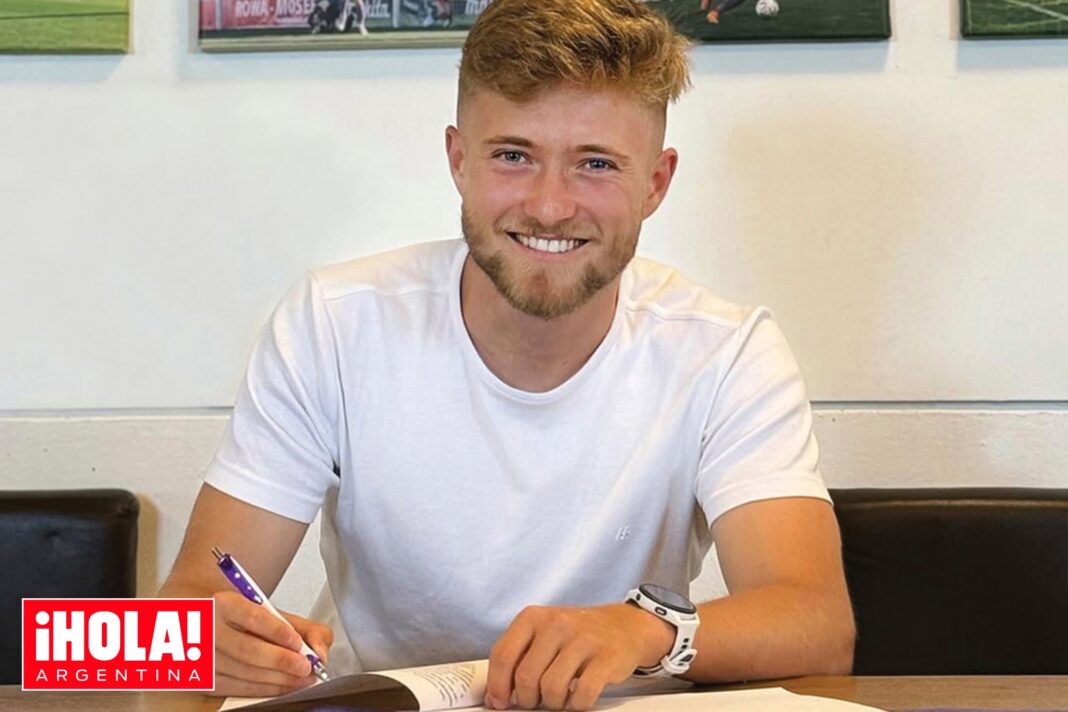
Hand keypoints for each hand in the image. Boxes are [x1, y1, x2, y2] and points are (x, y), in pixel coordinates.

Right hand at [210, 590, 333, 696]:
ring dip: (277, 679)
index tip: (298, 642)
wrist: (204, 627)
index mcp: (224, 603)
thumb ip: (305, 628)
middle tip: (305, 667)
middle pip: (247, 649)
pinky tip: (282, 687)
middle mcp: (207, 629)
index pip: (253, 617)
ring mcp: (201, 657)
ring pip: (242, 672)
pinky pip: (236, 689)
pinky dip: (264, 690)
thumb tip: (319, 651)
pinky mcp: (202, 680)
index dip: (277, 631)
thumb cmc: (243, 621)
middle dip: (281, 661)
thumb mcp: (274, 615)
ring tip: (301, 679)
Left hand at [484, 603, 673, 710]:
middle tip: (535, 701)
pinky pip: (582, 694)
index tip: (499, 701)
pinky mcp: (606, 657)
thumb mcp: (543, 634)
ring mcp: (583, 639)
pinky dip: (577, 704)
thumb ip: (518, 658)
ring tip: (559, 697)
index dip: (497, 685)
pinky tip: (578, 697)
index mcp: (533, 617)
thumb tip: (495, 697)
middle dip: (527, 699)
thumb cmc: (576, 635)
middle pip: (526, 677)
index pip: (503, 655)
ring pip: (552, 688)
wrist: (623, 626)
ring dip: (553, 703)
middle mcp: (556, 624)